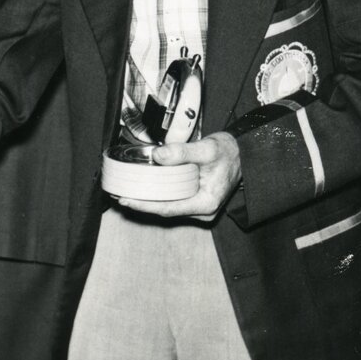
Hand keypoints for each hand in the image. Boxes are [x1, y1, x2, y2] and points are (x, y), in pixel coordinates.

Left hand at [116, 131, 240, 221]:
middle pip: (165, 210)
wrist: (243, 154)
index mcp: (206, 203)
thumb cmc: (229, 152)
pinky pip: (173, 201)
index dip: (144, 206)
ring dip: (147, 200)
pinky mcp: (196, 202)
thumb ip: (182, 152)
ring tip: (125, 191)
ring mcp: (199, 208)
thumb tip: (157, 155)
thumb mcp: (207, 148)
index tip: (125, 200)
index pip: (168, 208)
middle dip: (141, 204)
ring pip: (168, 207)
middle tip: (117, 194)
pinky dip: (157, 195)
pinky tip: (143, 188)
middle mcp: (202, 211)